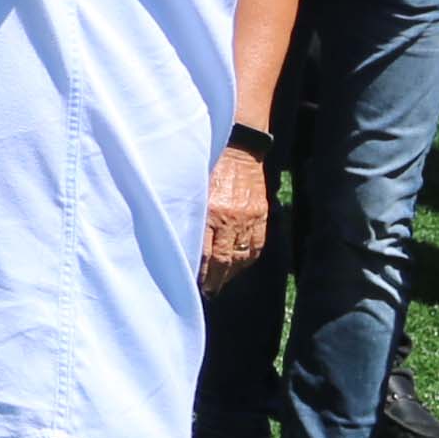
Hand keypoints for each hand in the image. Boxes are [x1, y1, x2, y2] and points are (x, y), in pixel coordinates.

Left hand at [198, 145, 271, 290]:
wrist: (238, 145)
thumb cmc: (206, 165)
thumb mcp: (190, 188)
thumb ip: (185, 214)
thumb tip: (177, 244)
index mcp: (208, 210)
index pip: (202, 253)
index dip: (197, 272)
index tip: (189, 283)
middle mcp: (229, 217)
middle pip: (222, 260)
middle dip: (213, 280)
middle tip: (205, 292)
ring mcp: (248, 218)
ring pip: (240, 257)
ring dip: (230, 274)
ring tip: (219, 284)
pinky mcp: (261, 215)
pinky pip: (256, 246)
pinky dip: (246, 261)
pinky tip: (238, 267)